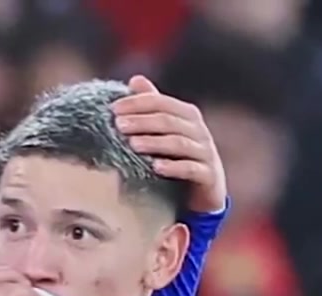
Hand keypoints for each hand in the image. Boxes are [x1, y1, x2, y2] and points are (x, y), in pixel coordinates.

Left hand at [112, 75, 227, 213]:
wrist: (203, 189)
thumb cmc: (178, 155)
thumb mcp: (165, 129)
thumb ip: (153, 105)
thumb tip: (135, 79)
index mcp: (187, 116)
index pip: (162, 103)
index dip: (138, 103)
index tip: (114, 109)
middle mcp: (199, 131)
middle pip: (169, 122)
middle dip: (142, 122)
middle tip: (118, 125)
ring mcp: (205, 153)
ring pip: (179, 144)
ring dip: (155, 143)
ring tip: (132, 144)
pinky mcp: (208, 175)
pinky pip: (191, 169)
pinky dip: (174, 167)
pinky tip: (156, 167)